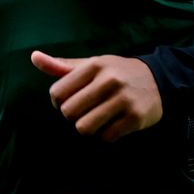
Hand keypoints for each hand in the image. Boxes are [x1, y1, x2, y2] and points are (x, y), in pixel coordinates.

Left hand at [31, 51, 162, 142]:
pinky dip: (107, 134)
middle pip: (69, 112)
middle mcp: (109, 80)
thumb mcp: (91, 65)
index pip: (57, 93)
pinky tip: (115, 123)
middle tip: (87, 110)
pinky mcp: (135, 118)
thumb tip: (33, 57)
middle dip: (74, 116)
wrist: (159, 79)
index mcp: (94, 65)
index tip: (70, 101)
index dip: (59, 102)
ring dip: (89, 128)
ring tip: (99, 118)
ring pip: (85, 127)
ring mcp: (123, 99)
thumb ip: (61, 65)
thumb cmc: (116, 73)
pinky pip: (106, 136)